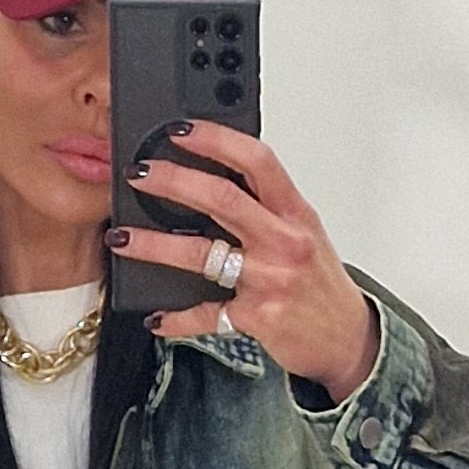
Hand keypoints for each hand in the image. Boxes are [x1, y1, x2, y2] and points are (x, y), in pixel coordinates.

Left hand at [106, 128, 381, 401]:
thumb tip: (212, 177)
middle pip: (221, 198)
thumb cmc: (320, 284)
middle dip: (172, 181)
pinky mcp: (255, 317)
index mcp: (296, 212)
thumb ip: (266, 206)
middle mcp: (285, 242)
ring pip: (201, 253)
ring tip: (122, 238)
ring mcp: (269, 280)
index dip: (216, 139)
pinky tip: (157, 315)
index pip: (256, 160)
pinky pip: (205, 314)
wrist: (347, 339)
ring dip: (153, 244)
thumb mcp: (303, 234)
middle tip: (138, 174)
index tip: (180, 130)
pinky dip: (176, 317)